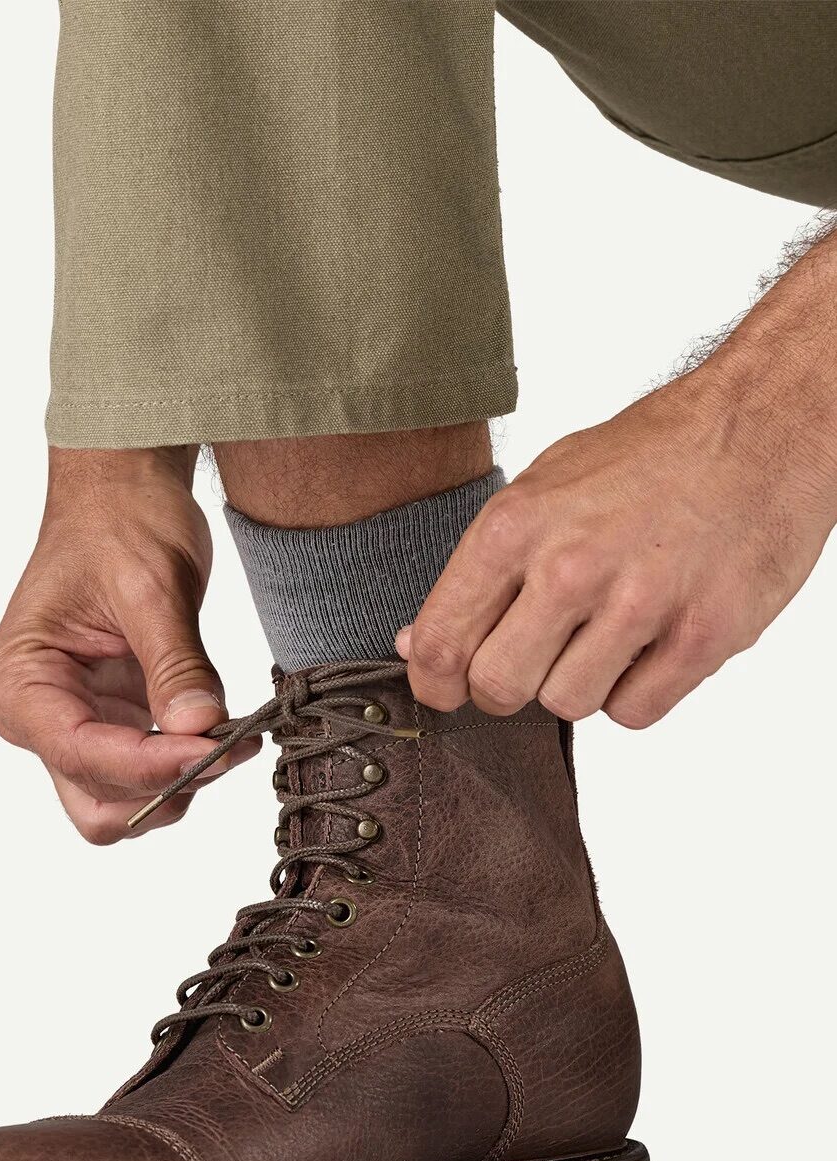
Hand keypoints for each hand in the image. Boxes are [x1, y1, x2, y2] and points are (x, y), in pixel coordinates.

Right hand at [0, 446, 257, 842]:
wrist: (123, 492)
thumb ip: (176, 662)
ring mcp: (69, 724)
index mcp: (17, 678)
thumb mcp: (153, 587)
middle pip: (94, 798)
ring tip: (231, 737)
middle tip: (228, 749)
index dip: (150, 764)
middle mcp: (30, 714)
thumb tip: (201, 726)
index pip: (79, 752)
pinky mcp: (108, 722)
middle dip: (161, 787)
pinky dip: (182, 766)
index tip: (214, 748)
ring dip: (175, 785)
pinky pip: (142, 772)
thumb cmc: (120, 522)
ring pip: (118, 801)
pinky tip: (221, 730)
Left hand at [398, 367, 834, 727]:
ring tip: (610, 631)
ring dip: (582, 683)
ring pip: (568, 705)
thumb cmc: (651, 456)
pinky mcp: (703, 636)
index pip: (441, 643)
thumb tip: (417, 644)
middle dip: (510, 686)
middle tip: (539, 656)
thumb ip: (481, 569)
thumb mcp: (546, 486)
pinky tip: (652, 643)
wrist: (763, 426)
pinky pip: (635, 714)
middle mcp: (571, 566)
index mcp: (517, 526)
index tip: (448, 689)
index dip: (436, 683)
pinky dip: (638, 692)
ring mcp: (640, 604)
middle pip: (498, 688)